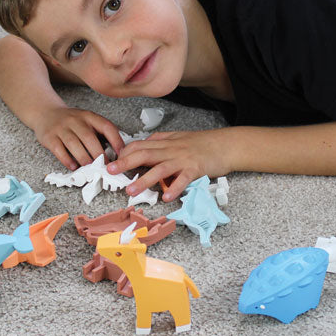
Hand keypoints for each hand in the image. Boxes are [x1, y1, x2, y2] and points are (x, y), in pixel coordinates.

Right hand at [32, 106, 124, 170]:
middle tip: (105, 166)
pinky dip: (67, 160)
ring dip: (84, 158)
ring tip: (90, 168)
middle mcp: (75, 120)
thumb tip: (116, 152)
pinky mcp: (49, 136)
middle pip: (89, 137)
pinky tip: (73, 166)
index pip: (106, 126)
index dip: (115, 140)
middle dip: (99, 154)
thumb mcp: (87, 120)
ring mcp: (61, 128)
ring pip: (74, 144)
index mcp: (89, 116)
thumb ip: (99, 133)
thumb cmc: (71, 121)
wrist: (46, 113)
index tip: (121, 154)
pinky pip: (59, 149)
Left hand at [106, 130, 230, 201]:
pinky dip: (174, 188)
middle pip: (144, 154)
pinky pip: (183, 180)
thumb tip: (143, 144)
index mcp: (165, 142)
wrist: (225, 144)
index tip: (111, 161)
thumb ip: (160, 141)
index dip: (124, 152)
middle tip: (110, 171)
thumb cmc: (202, 143)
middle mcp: (171, 150)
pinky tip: (166, 197)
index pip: (140, 145)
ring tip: (131, 190)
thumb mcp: (178, 138)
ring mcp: (183, 160)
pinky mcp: (196, 169)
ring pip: (160, 169)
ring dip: (144, 180)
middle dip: (125, 163)